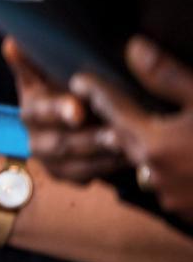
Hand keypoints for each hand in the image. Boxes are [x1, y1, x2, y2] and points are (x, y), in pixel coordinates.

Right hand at [9, 37, 125, 184]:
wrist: (64, 122)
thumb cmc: (61, 92)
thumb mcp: (45, 75)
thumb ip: (30, 62)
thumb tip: (11, 42)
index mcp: (30, 109)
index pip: (39, 111)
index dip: (57, 110)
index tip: (78, 109)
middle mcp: (34, 136)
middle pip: (60, 142)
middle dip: (89, 139)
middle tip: (115, 134)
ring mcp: (48, 159)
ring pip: (75, 163)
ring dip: (101, 156)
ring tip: (126, 148)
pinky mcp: (63, 175)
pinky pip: (85, 176)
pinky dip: (106, 168)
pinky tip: (126, 159)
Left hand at [72, 37, 192, 219]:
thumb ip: (168, 77)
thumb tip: (133, 48)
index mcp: (155, 144)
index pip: (112, 110)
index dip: (96, 92)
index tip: (79, 79)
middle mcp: (155, 175)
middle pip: (122, 139)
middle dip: (114, 119)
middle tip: (104, 99)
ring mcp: (171, 198)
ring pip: (142, 165)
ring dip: (140, 146)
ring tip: (141, 126)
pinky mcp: (188, 213)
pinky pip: (165, 184)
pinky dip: (164, 167)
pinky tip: (177, 156)